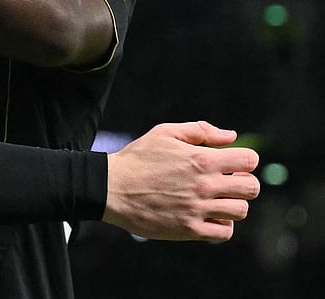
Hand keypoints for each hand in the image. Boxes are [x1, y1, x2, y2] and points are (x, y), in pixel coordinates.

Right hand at [102, 121, 259, 241]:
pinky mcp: (189, 229)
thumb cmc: (137, 158)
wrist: (110, 187)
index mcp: (202, 159)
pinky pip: (224, 232)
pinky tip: (207, 215)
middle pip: (251, 188)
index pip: (250, 160)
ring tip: (215, 200)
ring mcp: (198, 209)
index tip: (231, 165)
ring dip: (232, 204)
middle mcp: (205, 185)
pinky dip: (221, 225)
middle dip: (242, 183)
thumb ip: (200, 130)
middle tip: (226, 183)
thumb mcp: (164, 133)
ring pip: (241, 211)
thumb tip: (231, 137)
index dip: (244, 161)